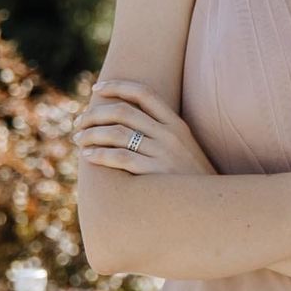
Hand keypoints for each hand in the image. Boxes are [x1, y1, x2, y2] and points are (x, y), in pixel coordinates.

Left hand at [74, 79, 218, 174]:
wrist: (211, 204)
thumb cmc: (190, 178)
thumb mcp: (183, 148)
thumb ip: (160, 133)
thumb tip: (125, 123)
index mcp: (176, 124)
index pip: (143, 93)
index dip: (117, 86)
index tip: (96, 89)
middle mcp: (170, 135)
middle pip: (123, 112)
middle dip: (95, 114)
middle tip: (79, 122)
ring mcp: (163, 153)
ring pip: (116, 133)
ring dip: (91, 134)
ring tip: (79, 139)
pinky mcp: (155, 173)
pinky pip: (120, 158)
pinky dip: (99, 154)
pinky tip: (88, 156)